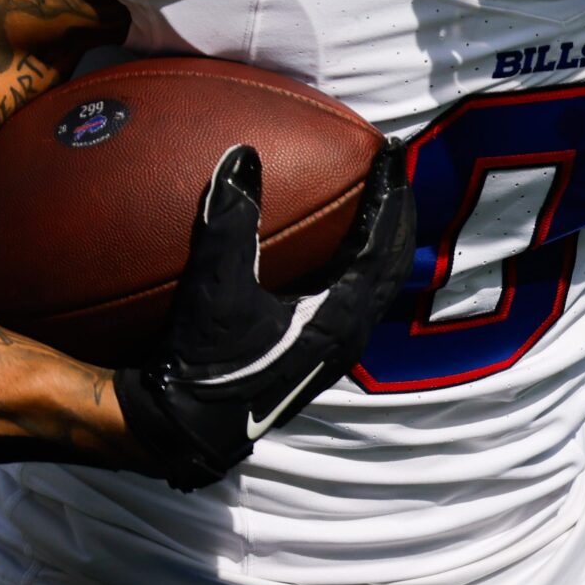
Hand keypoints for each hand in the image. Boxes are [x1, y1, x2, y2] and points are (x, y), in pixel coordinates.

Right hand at [114, 144, 413, 489]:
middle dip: (399, 215)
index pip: (382, 242)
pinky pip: (357, 297)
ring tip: (379, 206)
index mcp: (342, 315)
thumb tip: (241, 158)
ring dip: (384, 242)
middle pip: (394, 262)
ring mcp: (338, 347)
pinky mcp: (319, 354)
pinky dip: (359, 265)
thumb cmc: (204, 363)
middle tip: (396, 173)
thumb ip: (230, 221)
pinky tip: (336, 253)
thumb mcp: (216, 288)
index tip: (392, 155)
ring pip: (380, 283)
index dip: (389, 194)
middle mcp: (352, 332)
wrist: (185, 430)